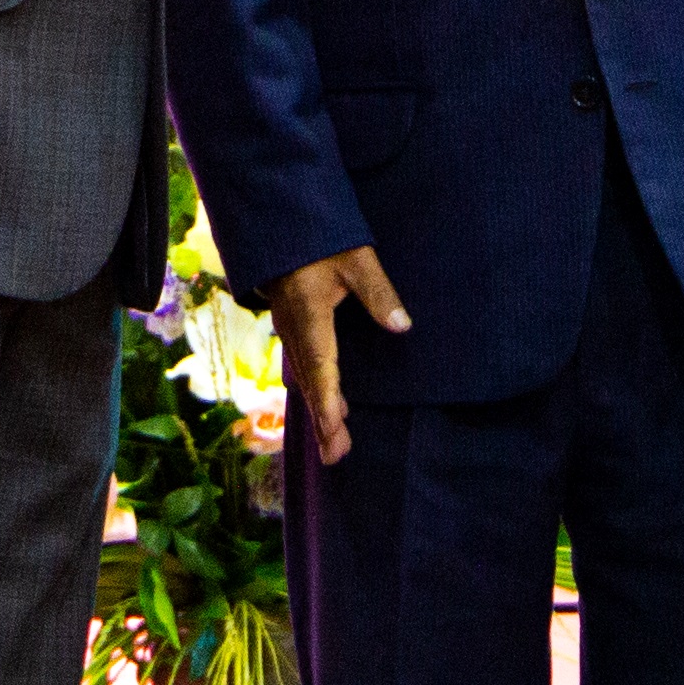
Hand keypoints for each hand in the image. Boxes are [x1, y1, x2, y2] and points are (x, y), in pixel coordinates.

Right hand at [273, 245, 407, 469]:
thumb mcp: (356, 259)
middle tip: (336, 456)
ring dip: (320, 412)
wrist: (281, 228)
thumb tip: (402, 326)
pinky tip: (332, 409)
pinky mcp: (293, 330)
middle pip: (310, 383)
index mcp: (309, 315)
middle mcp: (295, 330)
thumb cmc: (321, 240)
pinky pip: (304, 370)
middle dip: (323, 420)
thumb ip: (378, 292)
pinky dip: (317, 394)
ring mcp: (290, 331)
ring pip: (306, 380)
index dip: (328, 399)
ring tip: (335, 447)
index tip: (335, 428)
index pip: (320, 364)